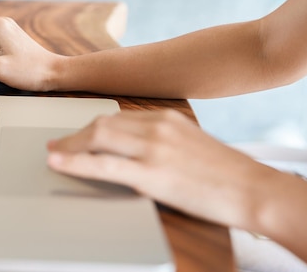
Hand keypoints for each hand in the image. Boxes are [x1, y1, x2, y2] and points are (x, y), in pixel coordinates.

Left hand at [46, 109, 282, 230]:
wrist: (253, 189)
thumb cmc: (224, 172)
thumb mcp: (190, 142)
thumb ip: (162, 139)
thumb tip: (134, 147)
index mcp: (166, 117)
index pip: (116, 117)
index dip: (90, 126)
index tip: (76, 132)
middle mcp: (156, 127)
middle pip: (102, 124)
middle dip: (75, 134)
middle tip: (57, 143)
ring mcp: (153, 149)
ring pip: (98, 138)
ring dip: (70, 146)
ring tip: (54, 154)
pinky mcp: (151, 173)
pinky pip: (103, 164)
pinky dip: (76, 162)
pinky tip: (60, 162)